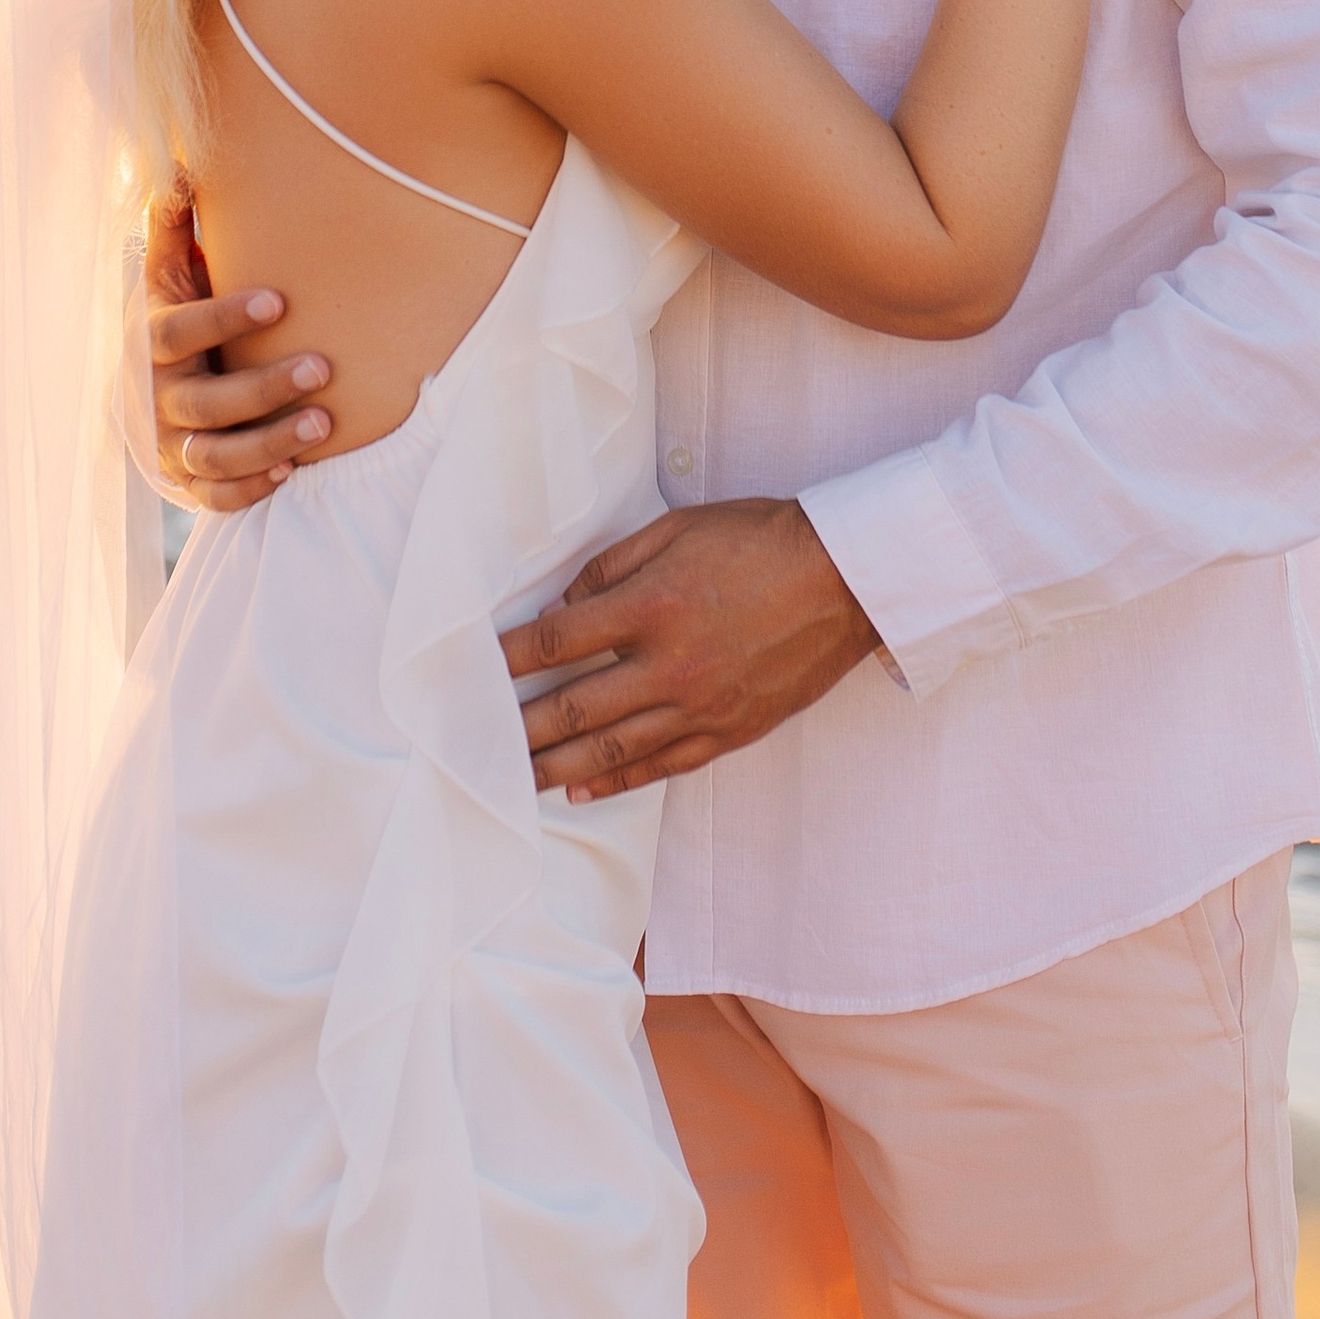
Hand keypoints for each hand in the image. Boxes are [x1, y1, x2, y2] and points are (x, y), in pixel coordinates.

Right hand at [142, 181, 332, 510]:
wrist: (147, 395)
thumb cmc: (176, 319)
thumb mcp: (169, 276)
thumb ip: (171, 227)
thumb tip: (177, 164)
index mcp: (153, 343)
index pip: (178, 333)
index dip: (224, 318)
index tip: (279, 300)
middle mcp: (158, 398)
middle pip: (203, 402)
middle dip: (263, 387)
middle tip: (323, 367)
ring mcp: (173, 446)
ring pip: (214, 456)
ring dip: (269, 441)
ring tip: (325, 424)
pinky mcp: (190, 485)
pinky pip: (216, 497)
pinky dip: (250, 489)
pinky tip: (292, 471)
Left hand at [500, 499, 879, 797]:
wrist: (844, 579)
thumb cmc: (759, 542)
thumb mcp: (678, 529)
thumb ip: (612, 566)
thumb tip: (563, 606)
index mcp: (652, 605)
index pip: (559, 641)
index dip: (512, 657)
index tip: (481, 669)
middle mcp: (670, 664)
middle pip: (574, 708)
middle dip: (519, 728)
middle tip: (476, 743)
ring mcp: (701, 706)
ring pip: (612, 749)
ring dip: (555, 767)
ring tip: (514, 778)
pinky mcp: (729, 731)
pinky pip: (662, 766)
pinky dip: (617, 782)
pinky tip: (580, 789)